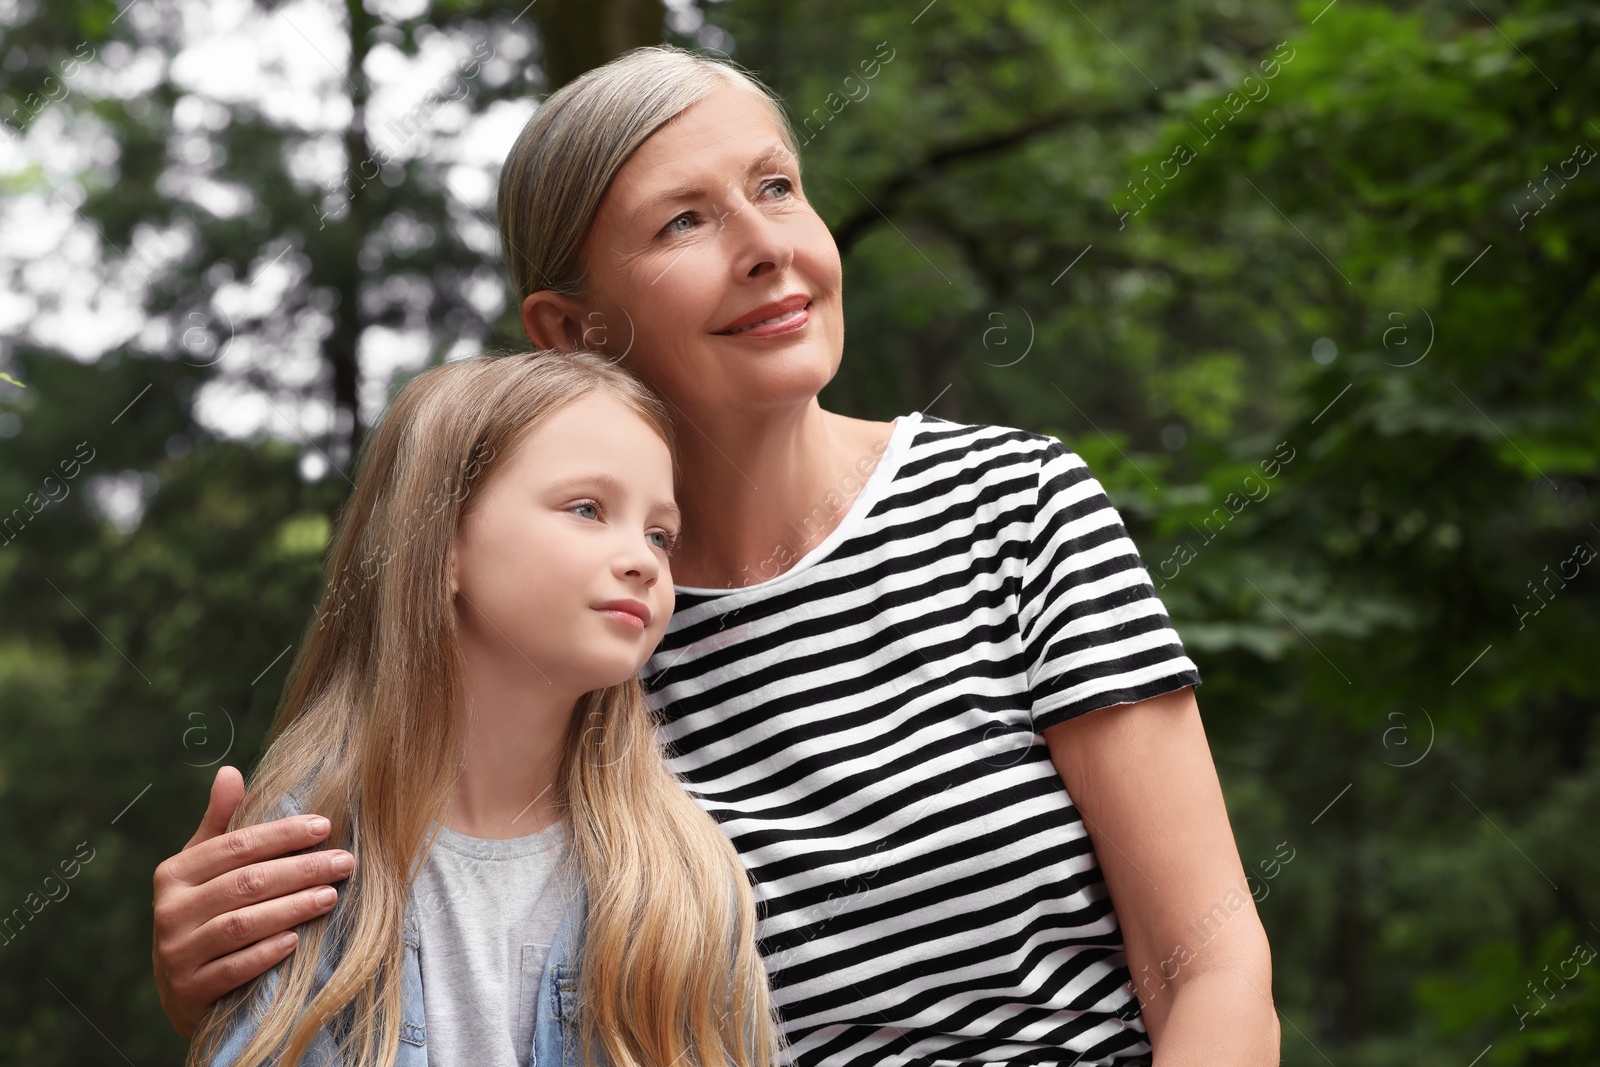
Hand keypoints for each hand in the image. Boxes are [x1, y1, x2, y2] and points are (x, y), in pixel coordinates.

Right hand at [151, 766, 354, 1037]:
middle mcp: (169, 912)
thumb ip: (220, 825)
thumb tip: (230, 771)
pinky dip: (266, 953)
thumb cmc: (205, 914)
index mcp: (174, 874)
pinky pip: (233, 969)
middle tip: (344, 862)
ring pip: (241, 924)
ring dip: (291, 908)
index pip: (235, 847)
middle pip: (245, 883)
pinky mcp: (189, 991)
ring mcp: (176, 954)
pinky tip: (297, 940)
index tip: (326, 826)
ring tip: (331, 895)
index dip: (282, 835)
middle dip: (300, 869)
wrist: (184, 990)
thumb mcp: (205, 869)